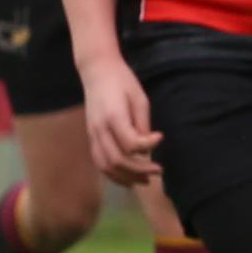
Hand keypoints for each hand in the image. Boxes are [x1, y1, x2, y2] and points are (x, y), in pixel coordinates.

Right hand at [85, 63, 160, 187]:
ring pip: (105, 166)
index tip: (160, 137)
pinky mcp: (90, 137)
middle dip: (139, 170)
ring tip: (145, 181)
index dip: (148, 145)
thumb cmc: (122, 81)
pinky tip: (127, 178)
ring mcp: (92, 134)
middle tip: (159, 171)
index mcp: (113, 117)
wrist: (97, 71)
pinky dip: (112, 174)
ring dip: (125, 177)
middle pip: (117, 160)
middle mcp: (99, 129)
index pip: (130, 143)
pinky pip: (99, 161)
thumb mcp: (139, 98)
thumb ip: (142, 124)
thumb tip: (146, 148)